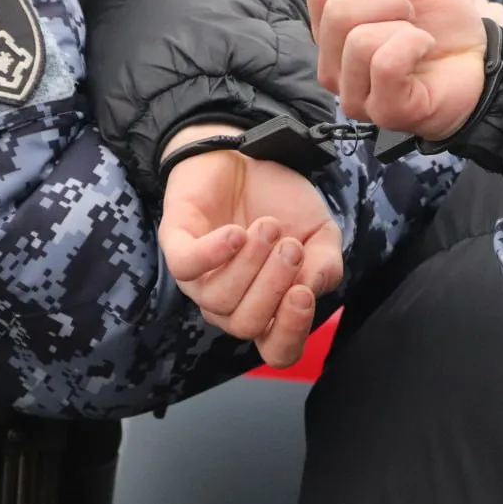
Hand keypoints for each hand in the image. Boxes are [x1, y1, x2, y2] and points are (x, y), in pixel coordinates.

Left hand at [157, 123, 343, 367]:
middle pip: (246, 325)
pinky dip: (215, 253)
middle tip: (290, 246)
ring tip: (267, 227)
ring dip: (251, 262)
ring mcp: (200, 278)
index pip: (276, 350)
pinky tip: (236, 233)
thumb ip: (326, 265)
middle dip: (273, 286)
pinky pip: (187, 267)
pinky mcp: (176, 245)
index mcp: (268, 305)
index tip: (303, 294)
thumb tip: (311, 290)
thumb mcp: (320, 233)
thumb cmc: (281, 200)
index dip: (291, 332)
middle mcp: (230, 300)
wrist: (249, 153)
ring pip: (218, 300)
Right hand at [306, 0, 490, 140]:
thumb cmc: (441, 23)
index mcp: (330, 31)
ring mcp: (355, 96)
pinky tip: (425, 50)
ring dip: (404, 26)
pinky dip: (415, 45)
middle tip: (411, 15)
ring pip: (359, 39)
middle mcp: (332, 67)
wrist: (483, 57)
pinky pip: (386, 64)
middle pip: (337, 11)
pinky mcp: (385, 113)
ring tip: (418, 38)